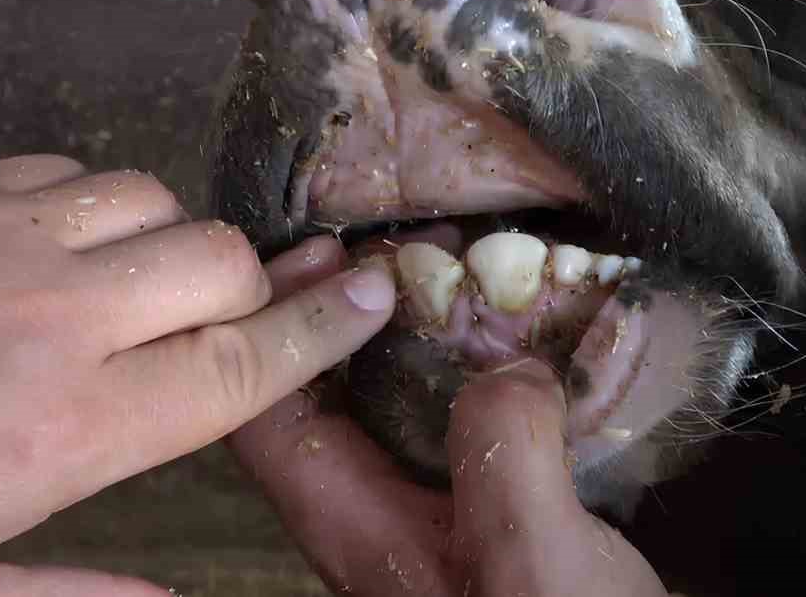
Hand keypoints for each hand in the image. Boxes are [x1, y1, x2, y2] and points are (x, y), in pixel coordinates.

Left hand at [0, 155, 395, 596]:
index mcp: (68, 427)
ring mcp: (2, 234)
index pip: (241, 363)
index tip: (376, 293)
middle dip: (247, 291)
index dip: (324, 329)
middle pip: (223, 263)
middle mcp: (58, 315)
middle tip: (217, 325)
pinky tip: (50, 246)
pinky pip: (71, 170)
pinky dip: (91, 205)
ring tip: (130, 287)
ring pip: (156, 202)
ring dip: (167, 244)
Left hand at [230, 236, 668, 596]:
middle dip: (344, 319)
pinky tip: (524, 345)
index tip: (325, 254)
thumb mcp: (535, 556)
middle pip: (324, 406)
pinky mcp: (493, 529)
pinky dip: (478, 378)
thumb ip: (505, 451)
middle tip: (393, 249)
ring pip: (395, 416)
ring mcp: (437, 528)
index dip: (277, 330)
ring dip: (414, 342)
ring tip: (456, 276)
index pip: (270, 421)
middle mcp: (381, 526)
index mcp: (358, 533)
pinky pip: (462, 434)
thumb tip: (503, 368)